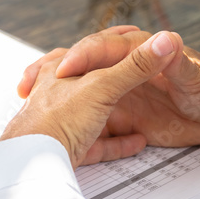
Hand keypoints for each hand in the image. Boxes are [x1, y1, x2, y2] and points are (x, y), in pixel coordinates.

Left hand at [1, 31, 180, 166]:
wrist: (36, 164)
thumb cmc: (57, 120)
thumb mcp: (102, 86)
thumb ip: (134, 66)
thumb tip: (163, 41)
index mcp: (59, 71)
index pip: (85, 49)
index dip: (110, 41)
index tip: (128, 34)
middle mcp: (58, 94)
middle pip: (87, 80)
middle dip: (109, 76)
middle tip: (130, 72)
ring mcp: (64, 123)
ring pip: (92, 112)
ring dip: (114, 110)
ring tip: (135, 109)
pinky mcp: (72, 150)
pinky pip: (99, 144)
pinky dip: (118, 142)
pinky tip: (136, 141)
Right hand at [18, 29, 199, 151]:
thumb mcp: (194, 73)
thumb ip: (176, 59)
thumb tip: (166, 39)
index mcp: (134, 52)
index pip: (97, 49)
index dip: (78, 58)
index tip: (62, 72)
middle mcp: (121, 72)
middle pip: (77, 70)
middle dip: (48, 75)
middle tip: (26, 86)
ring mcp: (120, 96)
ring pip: (79, 98)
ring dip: (56, 105)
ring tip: (31, 112)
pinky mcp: (126, 119)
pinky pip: (97, 128)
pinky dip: (82, 134)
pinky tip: (67, 142)